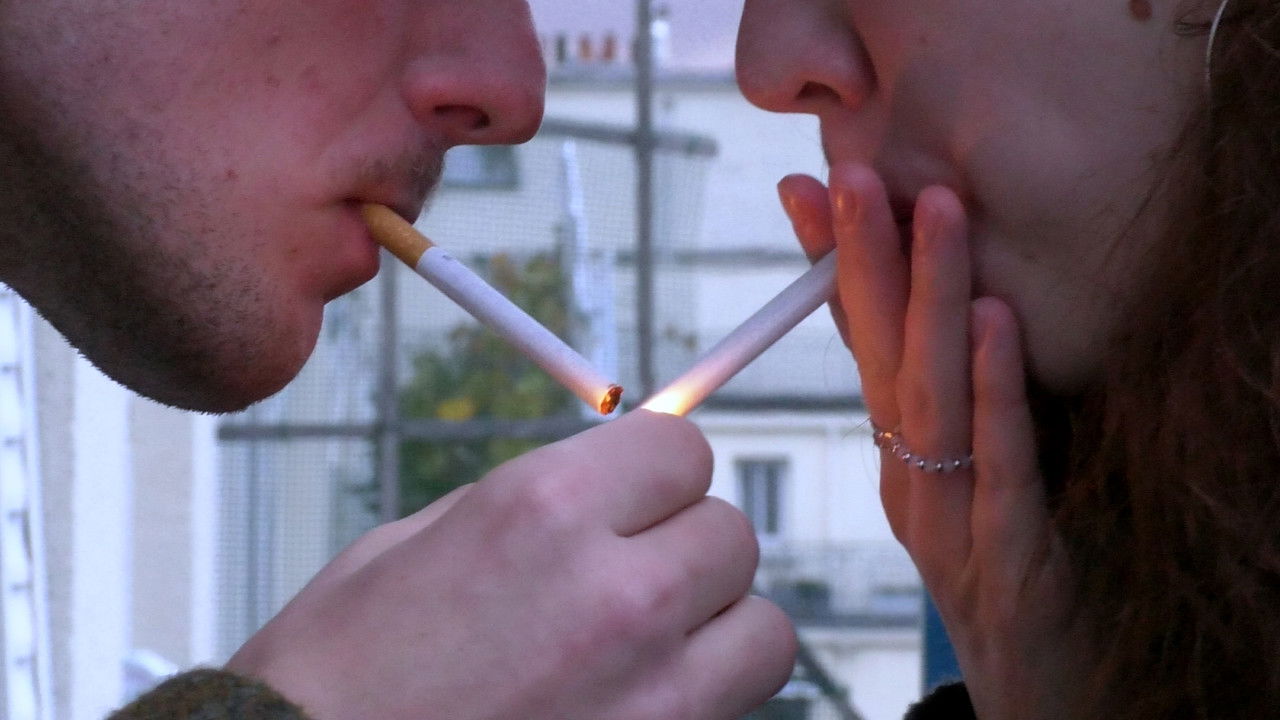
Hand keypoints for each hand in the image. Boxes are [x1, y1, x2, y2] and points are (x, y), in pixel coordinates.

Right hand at [226, 410, 796, 719]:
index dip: (662, 468)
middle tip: (637, 568)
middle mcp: (613, 596)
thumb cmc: (333, 679)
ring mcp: (650, 697)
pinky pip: (733, 708)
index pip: (684, 449)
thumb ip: (531, 505)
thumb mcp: (411, 545)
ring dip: (718, 626)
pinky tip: (633, 700)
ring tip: (651, 643)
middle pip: (733, 533)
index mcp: (542, 512)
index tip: (646, 489)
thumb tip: (608, 488)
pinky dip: (703, 697)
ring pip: (765, 629)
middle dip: (689, 542)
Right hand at [778, 165, 1086, 718]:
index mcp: (900, 457)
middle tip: (857, 174)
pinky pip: (1003, 465)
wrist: (1036, 684)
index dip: (833, 267)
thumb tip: (953, 303)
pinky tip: (996, 321)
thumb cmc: (1008, 569)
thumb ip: (952, 394)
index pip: (860, 348)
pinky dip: (997, 391)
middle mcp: (911, 480)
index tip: (812, 186)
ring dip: (930, 302)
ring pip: (931, 399)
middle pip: (882, 362)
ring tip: (932, 213)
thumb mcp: (966, 474)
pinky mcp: (1013, 556)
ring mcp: (953, 518)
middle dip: (865, 261)